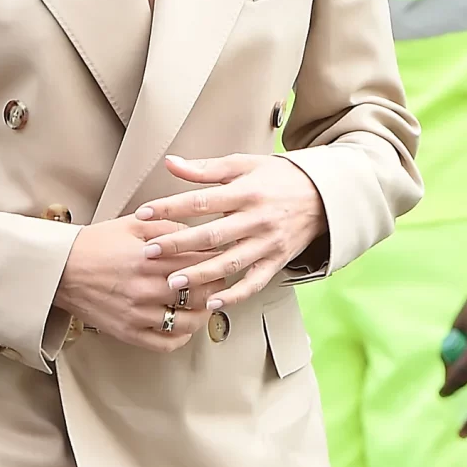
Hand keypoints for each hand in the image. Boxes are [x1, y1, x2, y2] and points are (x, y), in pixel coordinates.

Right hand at [57, 216, 207, 351]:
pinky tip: (183, 326)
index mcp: (151, 259)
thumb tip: (196, 234)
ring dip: (203, 314)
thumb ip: (168, 226)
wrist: (59, 269)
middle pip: (202, 294)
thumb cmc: (94, 245)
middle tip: (216, 280)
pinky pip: (166, 344)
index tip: (219, 257)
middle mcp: (147, 289)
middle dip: (215, 286)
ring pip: (189, 322)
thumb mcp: (133, 225)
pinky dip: (181, 337)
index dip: (217, 260)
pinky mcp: (129, 333)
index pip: (202, 262)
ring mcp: (139, 314)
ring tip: (203, 304)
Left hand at [134, 153, 327, 316]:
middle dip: (178, 245)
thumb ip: (205, 168)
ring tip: (172, 283)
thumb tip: (170, 162)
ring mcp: (268, 243)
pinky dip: (235, 296)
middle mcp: (256, 219)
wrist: (323, 195)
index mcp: (245, 192)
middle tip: (149, 252)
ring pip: (230, 263)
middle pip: (211, 235)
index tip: (143, 214)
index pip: (201, 201)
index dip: (170, 207)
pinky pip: (254, 283)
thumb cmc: (278, 177)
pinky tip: (212, 303)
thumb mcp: (243, 165)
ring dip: (200, 275)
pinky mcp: (277, 261)